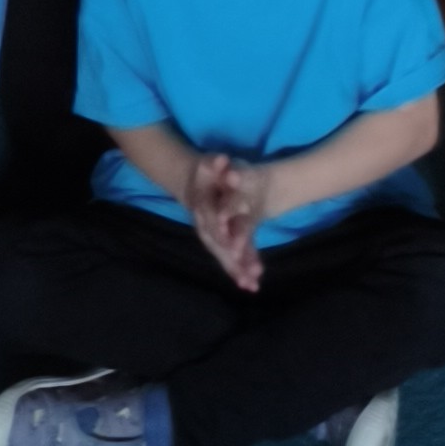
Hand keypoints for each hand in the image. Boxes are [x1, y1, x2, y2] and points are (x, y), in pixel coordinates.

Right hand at [181, 151, 268, 294]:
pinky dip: (239, 272)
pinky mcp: (221, 242)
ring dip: (237, 270)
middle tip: (248, 275)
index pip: (211, 222)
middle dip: (233, 261)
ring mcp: (212, 236)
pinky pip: (229, 258)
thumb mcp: (208, 163)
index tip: (233, 247)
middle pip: (218, 246)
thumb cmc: (204, 173)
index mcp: (202, 207)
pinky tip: (251, 286)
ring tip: (252, 285)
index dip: (222, 233)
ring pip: (224, 256)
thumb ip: (215, 163)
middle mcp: (205, 226)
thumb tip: (222, 159)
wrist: (192, 183)